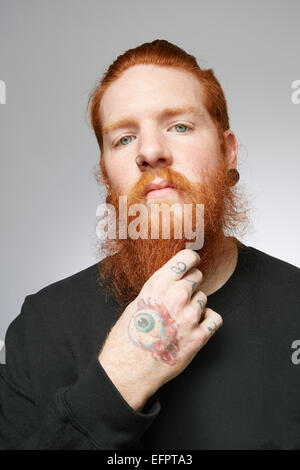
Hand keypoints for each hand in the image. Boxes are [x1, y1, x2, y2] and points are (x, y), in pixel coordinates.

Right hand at [98, 249, 222, 410]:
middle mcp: (177, 296)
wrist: (128, 369)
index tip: (192, 263)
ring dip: (195, 306)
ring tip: (179, 319)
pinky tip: (194, 327)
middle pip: (198, 277)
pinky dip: (207, 322)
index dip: (191, 260)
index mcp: (158, 284)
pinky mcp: (199, 336)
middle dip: (191, 285)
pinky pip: (214, 318)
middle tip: (180, 298)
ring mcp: (189, 316)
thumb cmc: (127, 338)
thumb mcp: (137, 302)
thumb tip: (174, 281)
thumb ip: (159, 288)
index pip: (187, 258)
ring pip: (203, 299)